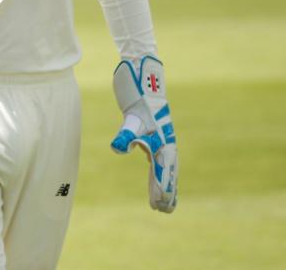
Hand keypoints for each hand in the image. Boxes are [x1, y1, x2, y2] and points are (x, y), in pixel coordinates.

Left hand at [111, 55, 178, 211]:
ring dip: (164, 182)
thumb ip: (126, 134)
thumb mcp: (131, 118)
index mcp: (164, 143)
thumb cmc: (139, 98)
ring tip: (163, 198)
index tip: (160, 206)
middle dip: (166, 191)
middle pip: (168, 172)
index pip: (163, 172)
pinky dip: (157, 168)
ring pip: (165, 165)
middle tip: (164, 210)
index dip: (162, 189)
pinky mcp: (153, 132)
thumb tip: (118, 148)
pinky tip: (153, 171)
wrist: (143, 76)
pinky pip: (158, 156)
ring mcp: (160, 137)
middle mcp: (165, 142)